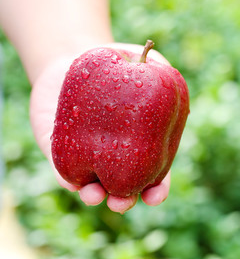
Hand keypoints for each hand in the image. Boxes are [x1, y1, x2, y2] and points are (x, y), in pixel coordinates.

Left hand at [30, 43, 170, 212]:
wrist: (70, 60)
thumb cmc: (109, 60)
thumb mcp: (135, 56)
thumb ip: (154, 63)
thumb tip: (165, 72)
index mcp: (135, 139)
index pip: (150, 171)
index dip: (155, 187)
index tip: (156, 195)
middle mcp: (111, 152)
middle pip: (120, 186)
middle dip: (123, 200)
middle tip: (122, 202)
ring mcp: (84, 152)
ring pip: (89, 184)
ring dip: (93, 195)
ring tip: (94, 194)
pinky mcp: (58, 147)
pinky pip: (61, 168)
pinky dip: (67, 179)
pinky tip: (72, 182)